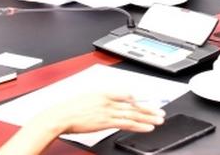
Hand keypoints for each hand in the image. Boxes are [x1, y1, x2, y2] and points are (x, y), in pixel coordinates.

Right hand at [35, 92, 165, 134]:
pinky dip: (139, 125)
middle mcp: (108, 100)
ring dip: (148, 117)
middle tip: (160, 111)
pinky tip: (147, 127)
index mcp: (103, 92)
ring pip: (133, 113)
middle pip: (133, 104)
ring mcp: (107, 110)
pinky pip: (126, 123)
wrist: (59, 115)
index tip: (146, 102)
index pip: (126, 94)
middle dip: (148, 108)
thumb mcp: (85, 97)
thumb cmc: (68, 109)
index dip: (138, 100)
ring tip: (159, 120)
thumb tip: (105, 103)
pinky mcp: (106, 122)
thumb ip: (99, 100)